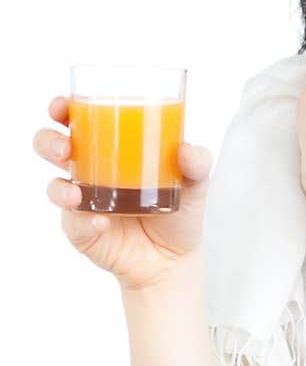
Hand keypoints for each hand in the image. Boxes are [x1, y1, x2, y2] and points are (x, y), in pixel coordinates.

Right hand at [34, 97, 213, 293]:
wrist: (176, 259)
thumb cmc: (179, 211)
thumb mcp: (194, 183)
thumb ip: (196, 163)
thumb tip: (186, 149)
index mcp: (108, 149)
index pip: (76, 121)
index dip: (61, 109)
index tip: (62, 106)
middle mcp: (89, 172)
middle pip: (51, 147)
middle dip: (49, 142)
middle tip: (65, 148)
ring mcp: (83, 203)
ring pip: (55, 187)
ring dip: (58, 188)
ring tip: (75, 195)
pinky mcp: (83, 231)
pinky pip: (74, 224)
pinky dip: (84, 221)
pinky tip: (101, 222)